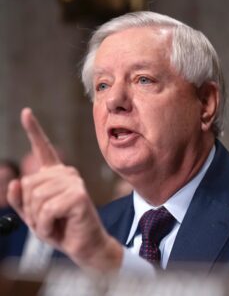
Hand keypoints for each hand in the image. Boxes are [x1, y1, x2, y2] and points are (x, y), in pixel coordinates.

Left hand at [7, 108, 122, 271]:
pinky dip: (46, 225)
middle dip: (31, 209)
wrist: (83, 245)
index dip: (34, 131)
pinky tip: (58, 226)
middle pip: (29, 184)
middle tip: (48, 219)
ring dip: (39, 219)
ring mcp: (74, 182)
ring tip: (55, 223)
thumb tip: (16, 181)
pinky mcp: (78, 194)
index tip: (26, 112)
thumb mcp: (34, 215)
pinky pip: (47, 209)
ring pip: (36, 197)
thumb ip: (22, 199)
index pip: (43, 149)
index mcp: (56, 175)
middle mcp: (67, 173)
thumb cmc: (60, 228)